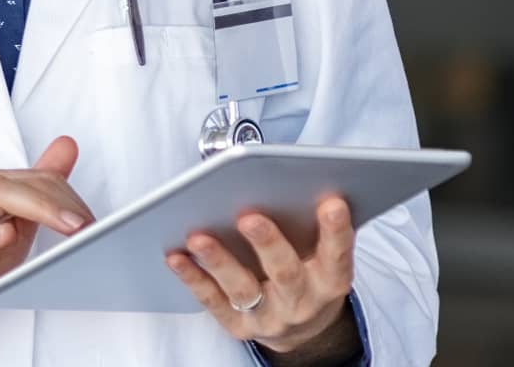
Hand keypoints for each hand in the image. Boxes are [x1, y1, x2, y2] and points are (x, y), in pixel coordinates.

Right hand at [0, 137, 91, 365]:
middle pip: (15, 183)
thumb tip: (67, 147)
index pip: (32, 178)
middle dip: (57, 201)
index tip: (93, 222)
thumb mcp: (13, 227)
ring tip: (67, 227)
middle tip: (88, 224)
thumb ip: (38, 192)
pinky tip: (8, 234)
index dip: (68, 197)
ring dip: (36, 208)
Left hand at [165, 195, 361, 362]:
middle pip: (285, 273)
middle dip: (268, 244)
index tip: (332, 203)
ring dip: (219, 261)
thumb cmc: (307, 274)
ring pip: (243, 289)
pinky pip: (213, 302)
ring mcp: (270, 318)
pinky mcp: (240, 327)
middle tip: (249, 218)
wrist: (302, 330)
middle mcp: (302, 303)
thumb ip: (312, 227)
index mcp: (330, 281)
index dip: (336, 231)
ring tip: (198, 237)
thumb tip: (293, 183)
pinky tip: (176, 257)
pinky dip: (194, 278)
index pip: (337, 256)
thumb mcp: (322, 256)